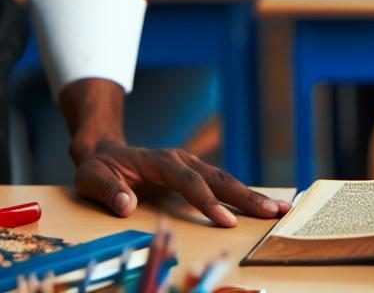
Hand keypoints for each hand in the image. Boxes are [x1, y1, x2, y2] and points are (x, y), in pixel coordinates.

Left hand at [73, 138, 289, 225]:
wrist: (105, 152)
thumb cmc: (99, 168)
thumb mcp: (92, 178)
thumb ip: (109, 191)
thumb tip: (127, 205)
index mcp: (159, 161)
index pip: (189, 181)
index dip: (208, 201)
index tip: (225, 221)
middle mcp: (181, 159)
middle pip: (218, 177)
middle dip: (246, 196)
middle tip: (273, 211)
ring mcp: (190, 165)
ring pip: (226, 179)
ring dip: (252, 195)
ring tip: (280, 208)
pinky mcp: (194, 174)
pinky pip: (222, 184)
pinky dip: (243, 195)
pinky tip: (263, 205)